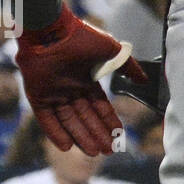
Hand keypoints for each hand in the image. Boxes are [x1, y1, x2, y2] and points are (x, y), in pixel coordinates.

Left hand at [15, 4, 146, 155]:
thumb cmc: (84, 38)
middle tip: (109, 152)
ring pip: (69, 121)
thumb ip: (128, 67)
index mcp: (87, 81)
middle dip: (98, 134)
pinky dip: (56, 132)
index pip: (100, 107)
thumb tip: (145, 80)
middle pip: (86, 118)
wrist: (54, 31)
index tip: (119, 136)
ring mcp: (54, 94)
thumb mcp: (113, 51)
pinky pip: (47, 119)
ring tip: (94, 152)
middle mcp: (71, 90)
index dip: (109, 121)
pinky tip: (67, 146)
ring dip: (81, 137)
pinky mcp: (37, 97)